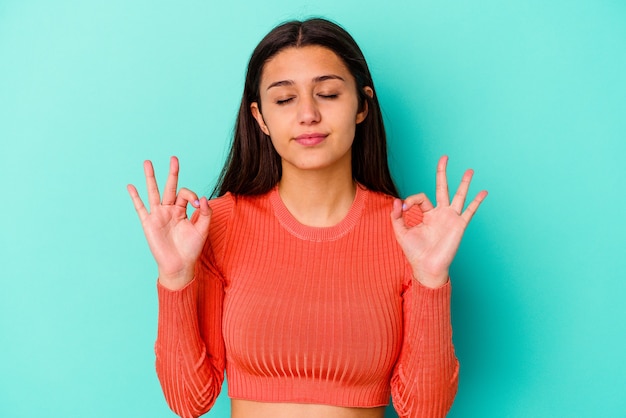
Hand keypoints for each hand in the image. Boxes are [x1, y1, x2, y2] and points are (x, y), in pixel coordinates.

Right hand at [127, 156, 211, 289]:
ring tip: (147, 162)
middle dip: (172, 173)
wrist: (179, 265)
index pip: (185, 194)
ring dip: (150, 177)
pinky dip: (135, 198)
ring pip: (153, 192)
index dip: (192, 195)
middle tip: (174, 158)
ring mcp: (158, 215)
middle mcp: (169, 210)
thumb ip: (206, 214)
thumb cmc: (191, 249)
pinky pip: (141, 208)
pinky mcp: (149, 223)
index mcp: (182, 210)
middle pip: (169, 187)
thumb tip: (203, 198)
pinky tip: (130, 186)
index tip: (198, 204)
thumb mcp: (203, 230)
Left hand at [391, 156, 486, 287]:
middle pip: (442, 188)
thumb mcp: (401, 232)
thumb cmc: (414, 253)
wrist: (427, 268)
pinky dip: (477, 201)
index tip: (403, 208)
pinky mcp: (459, 225)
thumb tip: (396, 200)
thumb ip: (396, 216)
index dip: (411, 200)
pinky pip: (469, 211)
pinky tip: (484, 192)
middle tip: (444, 157)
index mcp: (427, 214)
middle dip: (442, 173)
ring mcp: (450, 218)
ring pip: (458, 196)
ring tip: (469, 170)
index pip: (421, 198)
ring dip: (464, 183)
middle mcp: (440, 214)